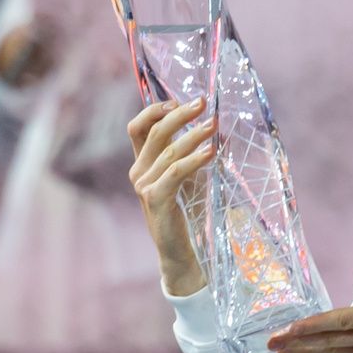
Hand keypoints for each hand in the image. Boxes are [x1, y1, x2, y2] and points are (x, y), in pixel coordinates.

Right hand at [127, 97, 217, 295]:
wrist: (183, 252)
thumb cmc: (189, 212)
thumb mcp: (190, 176)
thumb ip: (192, 152)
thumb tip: (214, 123)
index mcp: (143, 163)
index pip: (138, 128)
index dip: (154, 110)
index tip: (178, 99)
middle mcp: (139, 172)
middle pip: (153, 133)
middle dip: (179, 115)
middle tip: (202, 103)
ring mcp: (144, 186)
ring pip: (167, 151)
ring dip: (193, 135)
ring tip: (213, 125)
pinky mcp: (155, 200)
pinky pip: (175, 172)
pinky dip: (193, 159)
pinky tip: (210, 152)